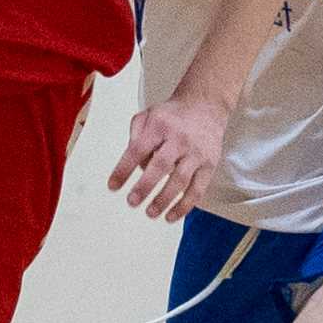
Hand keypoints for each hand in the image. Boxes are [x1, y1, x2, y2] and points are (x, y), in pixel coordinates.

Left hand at [107, 91, 227, 221]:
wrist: (206, 106)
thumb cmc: (173, 115)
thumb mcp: (148, 115)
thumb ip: (135, 136)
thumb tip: (133, 164)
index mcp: (159, 125)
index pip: (137, 149)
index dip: (123, 169)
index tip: (113, 186)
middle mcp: (179, 138)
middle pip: (160, 165)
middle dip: (145, 186)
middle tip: (132, 201)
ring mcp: (196, 153)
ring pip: (180, 180)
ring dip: (164, 199)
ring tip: (150, 212)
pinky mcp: (209, 165)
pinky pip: (197, 189)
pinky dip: (184, 206)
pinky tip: (172, 216)